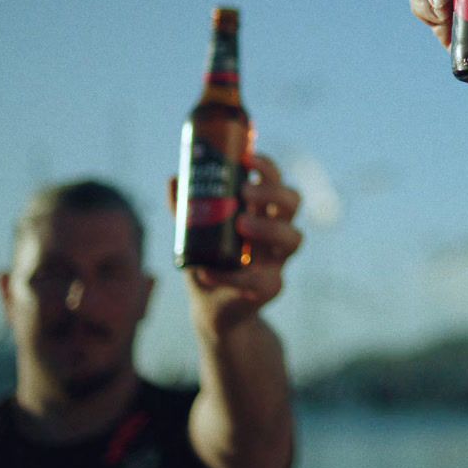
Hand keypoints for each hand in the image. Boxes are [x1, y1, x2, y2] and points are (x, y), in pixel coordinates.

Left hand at [166, 154, 302, 336]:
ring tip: (241, 225)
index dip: (268, 168)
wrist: (213, 309)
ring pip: (294, 238)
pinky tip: (207, 271)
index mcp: (263, 212)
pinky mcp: (270, 288)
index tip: (247, 158)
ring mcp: (278, 260)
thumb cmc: (209, 262)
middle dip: (273, 192)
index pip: (276, 181)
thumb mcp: (193, 233)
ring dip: (269, 227)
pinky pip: (263, 281)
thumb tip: (173, 179)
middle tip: (245, 192)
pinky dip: (232, 276)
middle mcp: (276, 232)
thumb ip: (185, 209)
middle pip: (293, 202)